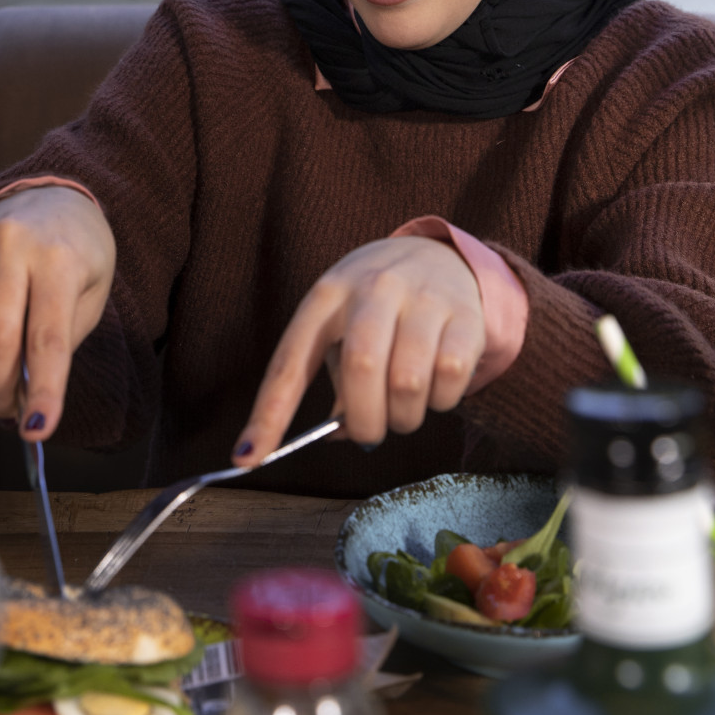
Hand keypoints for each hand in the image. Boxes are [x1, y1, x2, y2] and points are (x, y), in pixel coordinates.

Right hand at [0, 187, 115, 438]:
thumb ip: (62, 340)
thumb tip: (26, 395)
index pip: (48, 339)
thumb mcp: (93, 292)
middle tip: (10, 413)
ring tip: (15, 337)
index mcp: (59, 258)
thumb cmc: (80, 251)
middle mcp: (11, 246)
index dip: (43, 390)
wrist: (53, 195)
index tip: (38, 429)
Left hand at [233, 236, 485, 462]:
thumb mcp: (343, 327)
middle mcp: (374, 288)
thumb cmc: (377, 307)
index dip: (269, 413)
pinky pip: (450, 376)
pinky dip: (441, 401)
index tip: (249, 457)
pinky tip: (435, 390)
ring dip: (404, 418)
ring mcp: (423, 297)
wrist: (439, 257)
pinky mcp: (466, 314)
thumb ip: (335, 379)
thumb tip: (338, 433)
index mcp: (328, 295)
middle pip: (361, 368)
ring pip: (408, 381)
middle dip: (364, 421)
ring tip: (403, 411)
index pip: (291, 360)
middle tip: (369, 432)